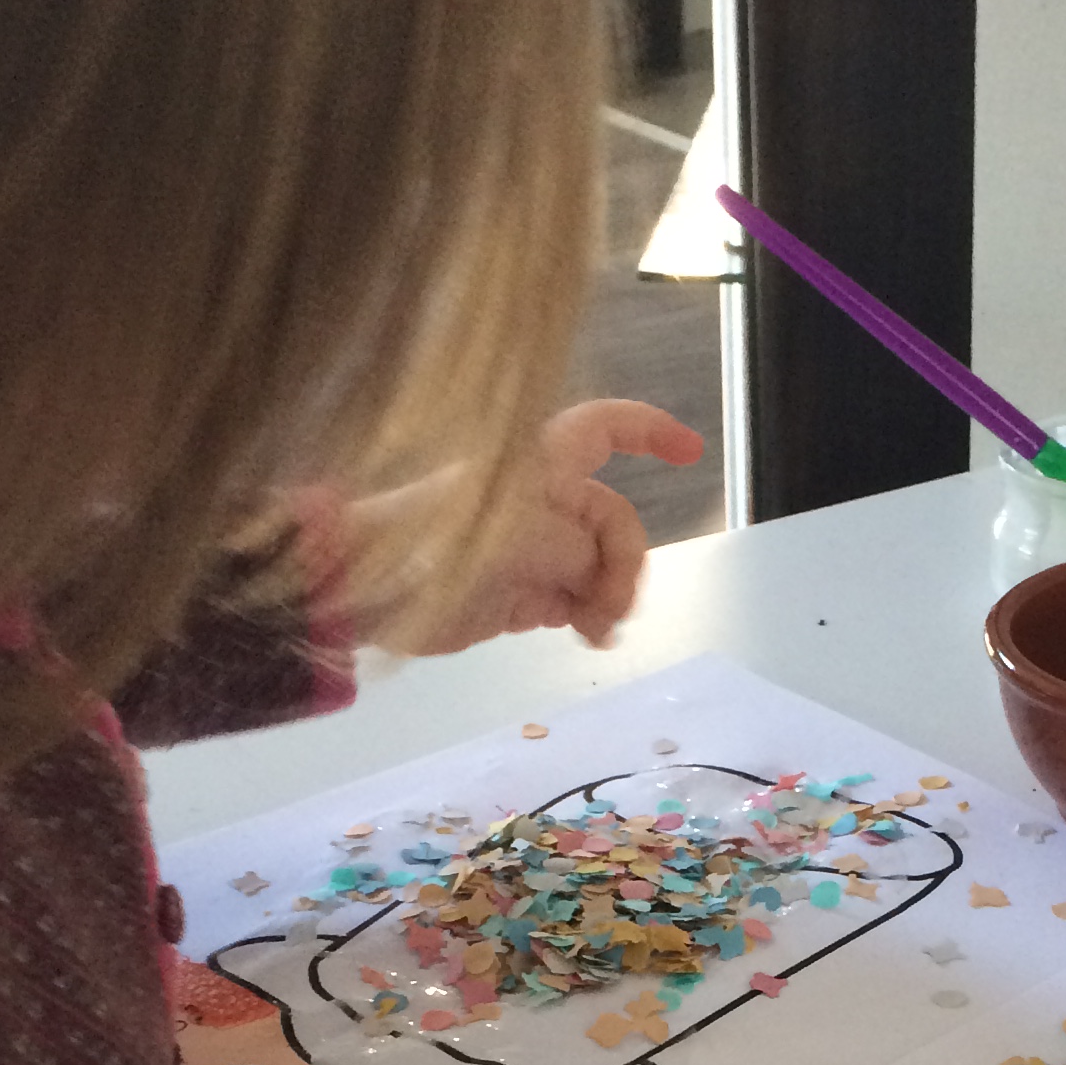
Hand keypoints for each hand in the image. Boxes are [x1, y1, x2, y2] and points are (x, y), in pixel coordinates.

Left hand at [356, 400, 703, 656]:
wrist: (371, 589)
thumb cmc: (440, 542)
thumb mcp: (525, 535)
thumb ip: (577, 548)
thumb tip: (592, 579)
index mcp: (542, 465)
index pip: (606, 429)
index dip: (651, 433)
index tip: (694, 453)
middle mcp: (542, 500)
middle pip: (615, 518)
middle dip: (624, 560)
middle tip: (611, 606)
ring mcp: (531, 549)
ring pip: (599, 566)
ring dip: (611, 596)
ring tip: (598, 628)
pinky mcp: (519, 594)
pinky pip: (575, 600)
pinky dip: (589, 617)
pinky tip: (592, 635)